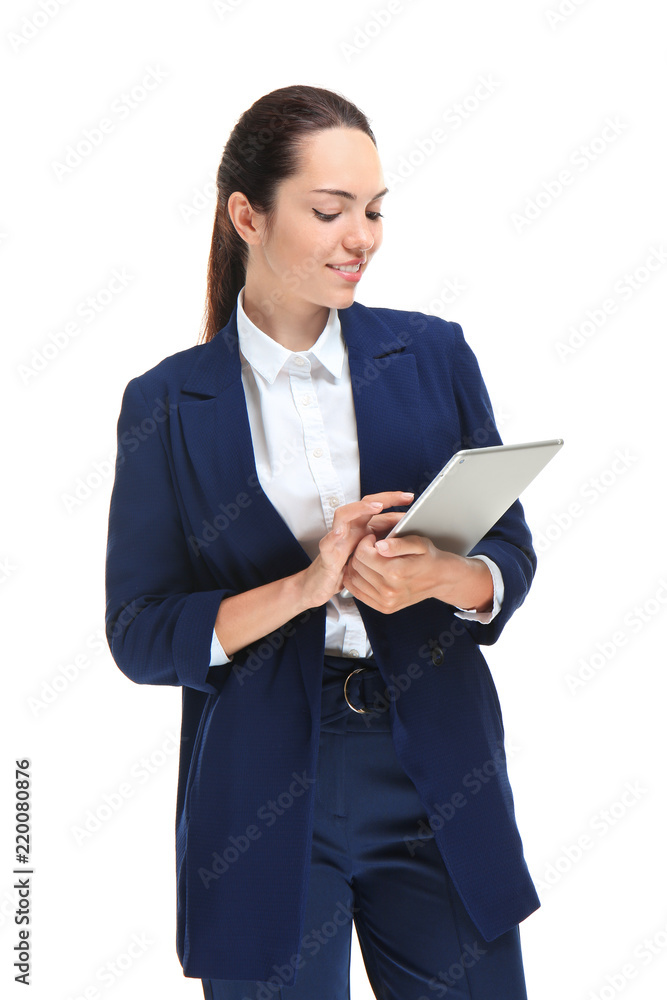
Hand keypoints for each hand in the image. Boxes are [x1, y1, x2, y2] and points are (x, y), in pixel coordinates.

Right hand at [298, 491, 414, 608]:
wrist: (322, 584)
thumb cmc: (347, 567)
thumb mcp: (371, 553)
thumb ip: (385, 541)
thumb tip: (407, 532)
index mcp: (361, 527)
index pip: (377, 506)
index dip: (393, 500)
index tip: (410, 497)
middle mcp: (349, 528)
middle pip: (363, 504)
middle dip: (384, 498)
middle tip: (403, 496)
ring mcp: (337, 538)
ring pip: (343, 514)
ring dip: (360, 509)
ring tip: (376, 507)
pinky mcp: (327, 552)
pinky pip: (328, 541)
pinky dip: (333, 536)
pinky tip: (340, 532)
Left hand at [341, 532, 493, 613]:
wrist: (440, 579)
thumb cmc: (428, 558)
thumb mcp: (418, 543)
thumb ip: (398, 543)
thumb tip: (379, 546)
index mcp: (396, 572)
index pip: (362, 554)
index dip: (364, 542)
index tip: (373, 538)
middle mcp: (389, 590)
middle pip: (356, 566)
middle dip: (360, 553)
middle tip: (371, 548)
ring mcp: (386, 602)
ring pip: (353, 579)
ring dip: (357, 566)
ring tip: (370, 559)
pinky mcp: (383, 608)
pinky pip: (357, 592)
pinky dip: (357, 580)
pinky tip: (367, 571)